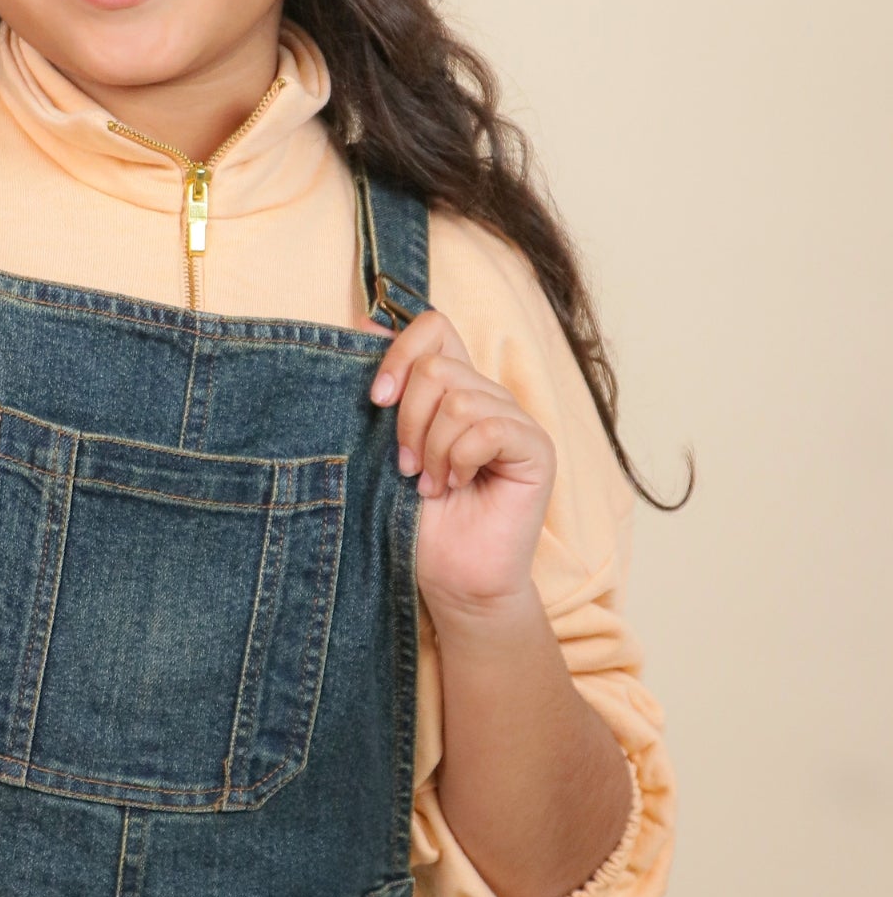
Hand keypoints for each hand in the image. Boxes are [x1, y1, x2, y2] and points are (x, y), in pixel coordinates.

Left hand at [368, 308, 554, 621]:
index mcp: (453, 388)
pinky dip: (461, 459)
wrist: (450, 577)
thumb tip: (361, 319)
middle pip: (438, 366)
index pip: (434, 326)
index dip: (401, 352)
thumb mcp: (385, 445)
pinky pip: (489, 428)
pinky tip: (458, 486)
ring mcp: (514, 419)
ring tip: (432, 485)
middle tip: (408, 467)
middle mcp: (486, 395)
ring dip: (433, 450)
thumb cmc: (415, 519)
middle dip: (409, 421)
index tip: (376, 400)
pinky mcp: (536, 448)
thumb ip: (385, 388)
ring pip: (460, 399)